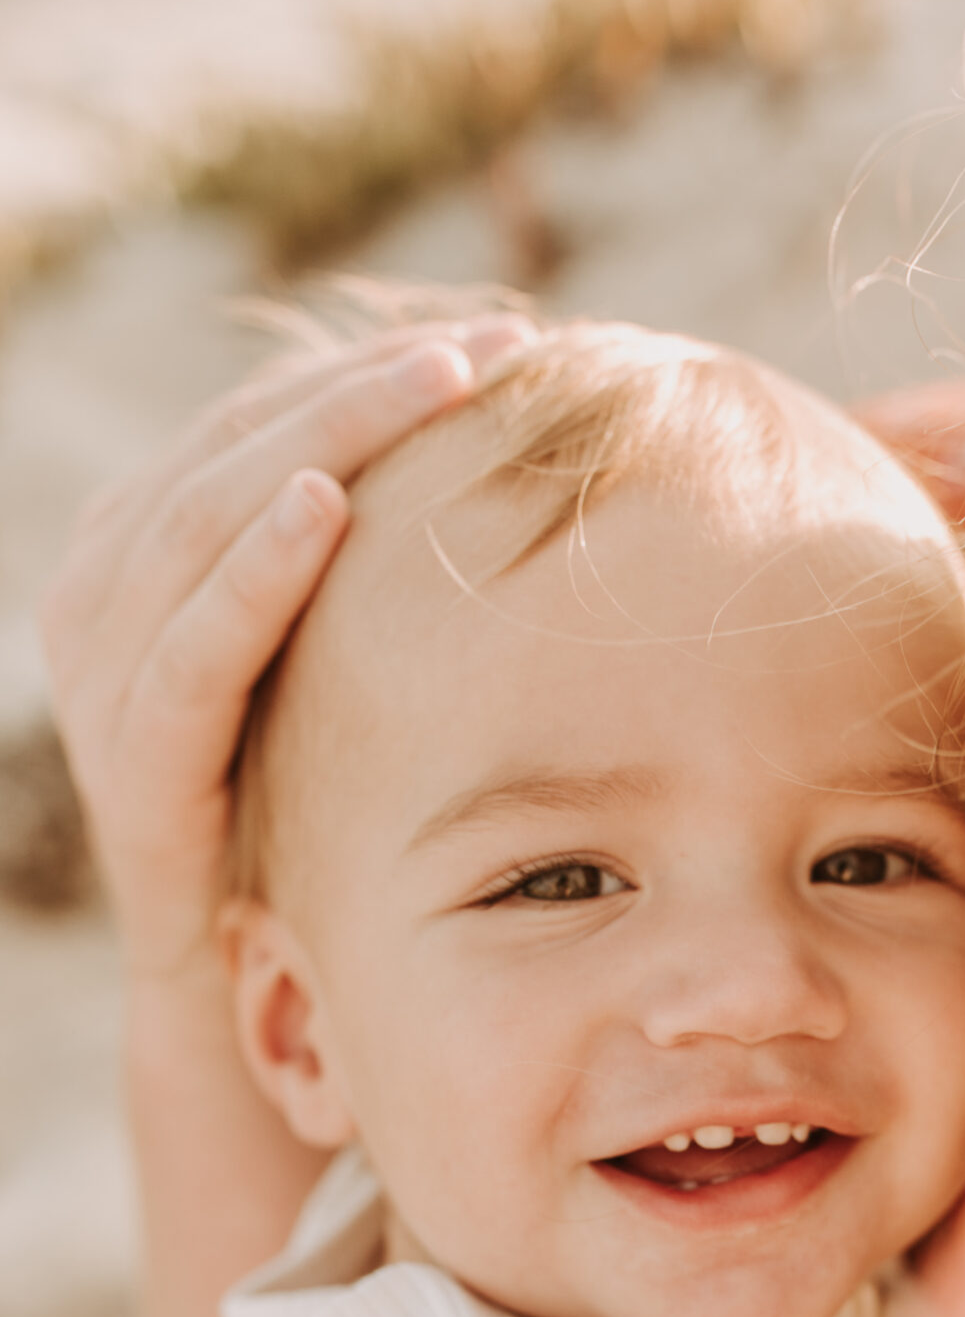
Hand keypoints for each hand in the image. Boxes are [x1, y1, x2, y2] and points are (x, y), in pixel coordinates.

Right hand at [40, 310, 537, 984]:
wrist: (237, 983)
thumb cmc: (306, 807)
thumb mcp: (332, 668)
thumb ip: (360, 573)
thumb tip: (509, 465)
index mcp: (147, 553)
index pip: (256, 422)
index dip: (369, 369)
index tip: (500, 334)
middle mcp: (104, 596)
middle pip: (234, 451)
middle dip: (367, 388)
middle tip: (495, 344)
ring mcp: (104, 680)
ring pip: (205, 523)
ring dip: (324, 441)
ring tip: (436, 382)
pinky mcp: (132, 764)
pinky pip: (187, 652)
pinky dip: (251, 572)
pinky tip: (322, 506)